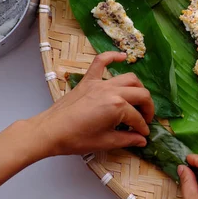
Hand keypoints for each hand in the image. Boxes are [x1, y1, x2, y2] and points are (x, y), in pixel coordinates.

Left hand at [28, 51, 154, 157]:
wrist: (49, 131)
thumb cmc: (76, 139)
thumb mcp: (105, 142)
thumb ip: (127, 139)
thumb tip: (142, 140)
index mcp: (117, 107)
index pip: (137, 118)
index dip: (142, 128)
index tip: (143, 135)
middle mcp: (112, 90)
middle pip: (140, 94)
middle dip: (147, 108)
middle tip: (144, 120)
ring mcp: (100, 83)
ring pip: (128, 78)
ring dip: (138, 88)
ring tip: (138, 100)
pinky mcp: (88, 80)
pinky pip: (101, 61)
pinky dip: (112, 56)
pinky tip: (122, 57)